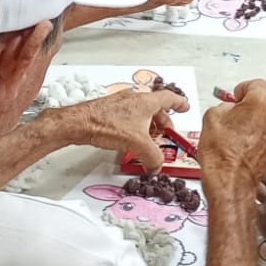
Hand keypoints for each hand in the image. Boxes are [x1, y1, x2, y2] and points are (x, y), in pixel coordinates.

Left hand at [68, 88, 187, 171]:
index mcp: (146, 101)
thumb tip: (157, 166)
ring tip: (149, 139)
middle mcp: (134, 99)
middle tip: (166, 132)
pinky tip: (131, 139)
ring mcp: (121, 104)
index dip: (180, 103)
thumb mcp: (139, 144)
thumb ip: (153, 157)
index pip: (169, 98)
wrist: (80, 123)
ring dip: (148, 125)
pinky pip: (128, 117)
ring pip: (141, 113)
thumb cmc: (107, 124)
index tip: (185, 107)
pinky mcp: (109, 111)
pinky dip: (134, 127)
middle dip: (163, 121)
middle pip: (155, 108)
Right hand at [199, 79, 265, 184]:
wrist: (230, 179)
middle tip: (246, 103)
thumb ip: (225, 106)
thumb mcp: (213, 117)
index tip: (236, 95)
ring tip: (247, 119)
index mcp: (261, 101)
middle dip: (261, 96)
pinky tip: (250, 134)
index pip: (256, 83)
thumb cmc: (222, 154)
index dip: (243, 88)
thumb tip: (230, 108)